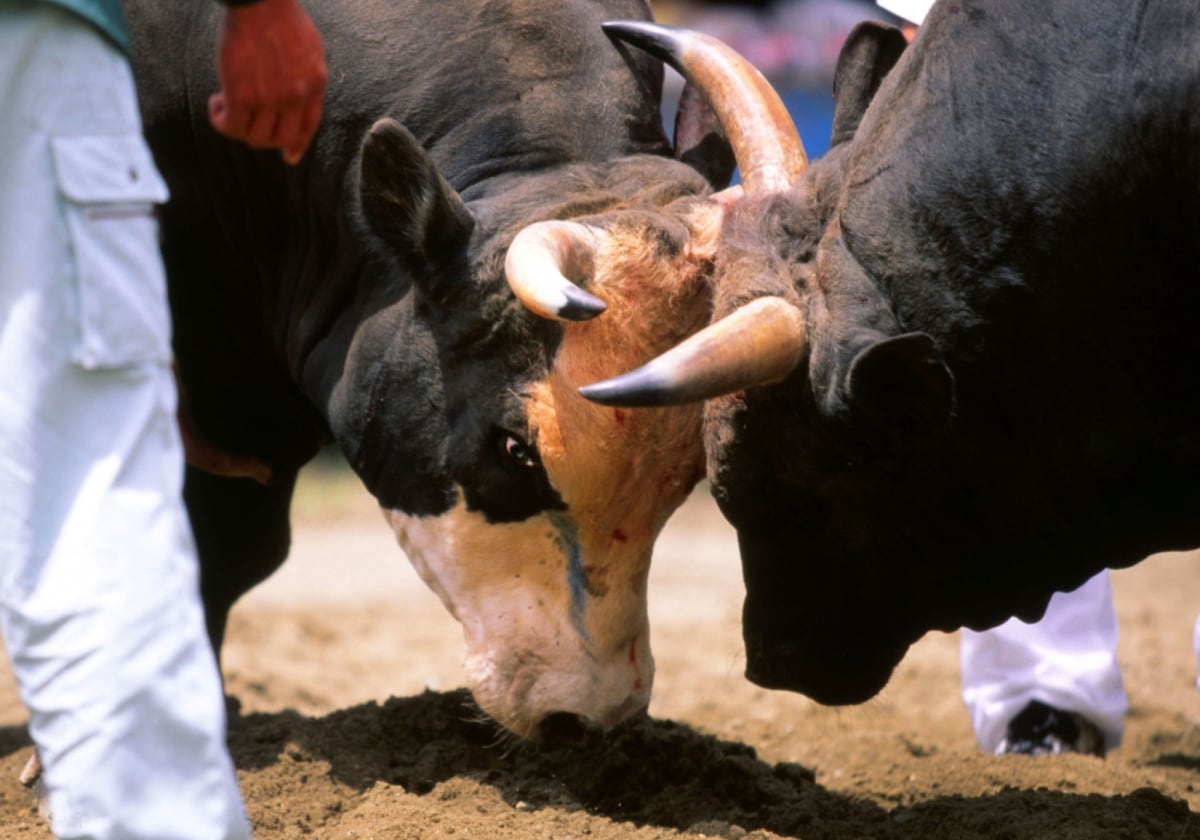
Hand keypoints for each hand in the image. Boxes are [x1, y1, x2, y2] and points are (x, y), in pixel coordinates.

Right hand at [208, 0, 326, 164]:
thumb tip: (300, 95)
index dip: (297, 145)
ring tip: (226, 106)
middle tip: (247, 122)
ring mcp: (271, 99)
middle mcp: (296, 97)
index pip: (308, 128)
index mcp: (315, 85)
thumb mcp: (310, 48)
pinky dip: (221, 121)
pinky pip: (231, 126)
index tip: (289, 157)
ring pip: (255, 138)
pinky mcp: (242, 95)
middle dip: (264, 139)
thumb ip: (306, 76)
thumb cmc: (281, 16)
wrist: (260, 1)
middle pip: (281, 139)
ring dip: (238, 128)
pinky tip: (215, 104)